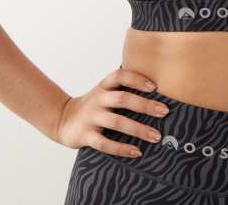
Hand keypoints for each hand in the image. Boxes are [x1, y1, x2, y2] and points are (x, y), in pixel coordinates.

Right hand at [54, 66, 169, 157]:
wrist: (62, 118)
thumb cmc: (94, 104)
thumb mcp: (105, 91)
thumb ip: (124, 88)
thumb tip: (157, 91)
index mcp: (104, 86)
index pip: (120, 76)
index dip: (136, 79)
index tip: (154, 87)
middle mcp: (98, 100)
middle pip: (123, 99)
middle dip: (145, 105)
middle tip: (164, 111)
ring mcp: (91, 118)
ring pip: (116, 122)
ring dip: (138, 129)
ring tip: (156, 136)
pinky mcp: (86, 136)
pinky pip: (104, 143)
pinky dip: (121, 149)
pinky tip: (137, 152)